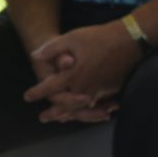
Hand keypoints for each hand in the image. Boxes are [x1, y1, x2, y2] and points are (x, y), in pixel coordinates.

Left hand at [25, 22, 141, 123]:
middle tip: (43, 118)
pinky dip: (85, 110)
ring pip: (79, 108)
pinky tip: (84, 109)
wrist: (130, 40)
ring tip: (61, 119)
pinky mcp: (110, 89)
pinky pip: (94, 104)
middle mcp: (84, 87)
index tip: (27, 97)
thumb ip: (52, 48)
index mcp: (72, 75)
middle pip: (64, 106)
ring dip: (68, 115)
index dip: (36, 93)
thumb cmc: (100, 37)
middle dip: (53, 112)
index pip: (49, 88)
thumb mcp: (73, 37)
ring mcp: (98, 90)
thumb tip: (34, 56)